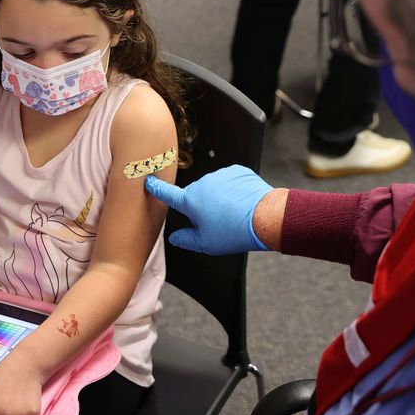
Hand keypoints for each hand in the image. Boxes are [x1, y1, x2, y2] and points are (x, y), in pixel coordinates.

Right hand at [145, 165, 273, 253]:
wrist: (266, 216)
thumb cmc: (235, 232)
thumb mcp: (207, 243)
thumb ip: (186, 240)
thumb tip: (175, 239)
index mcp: (191, 201)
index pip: (167, 193)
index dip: (156, 188)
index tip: (149, 181)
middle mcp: (202, 184)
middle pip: (196, 195)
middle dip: (202, 205)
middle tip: (217, 221)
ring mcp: (220, 175)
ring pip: (213, 187)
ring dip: (219, 197)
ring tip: (233, 213)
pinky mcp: (237, 171)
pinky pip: (230, 181)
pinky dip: (233, 189)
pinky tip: (242, 202)